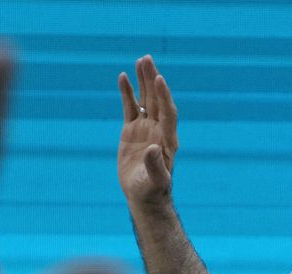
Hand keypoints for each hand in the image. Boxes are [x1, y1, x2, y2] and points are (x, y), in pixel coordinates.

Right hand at [117, 55, 178, 208]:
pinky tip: (124, 77)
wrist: (143, 195)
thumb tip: (154, 148)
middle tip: (147, 59)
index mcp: (167, 139)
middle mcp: (158, 130)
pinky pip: (130, 107)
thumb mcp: (154, 180)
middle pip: (156, 100)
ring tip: (140, 61)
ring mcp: (145, 129)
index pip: (168, 112)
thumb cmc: (152, 190)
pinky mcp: (132, 131)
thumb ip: (155, 166)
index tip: (159, 79)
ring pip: (144, 100)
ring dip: (143, 81)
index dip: (164, 96)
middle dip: (152, 80)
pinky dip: (127, 93)